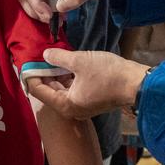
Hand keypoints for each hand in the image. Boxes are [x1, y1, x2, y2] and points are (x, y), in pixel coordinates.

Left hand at [26, 49, 150, 120]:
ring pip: (62, 90)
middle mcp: (71, 110)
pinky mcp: (90, 101)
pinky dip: (68, 78)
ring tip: (52, 57)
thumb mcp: (80, 61)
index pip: (38, 91)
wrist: (136, 84)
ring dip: (56, 75)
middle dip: (44, 74)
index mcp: (65, 105)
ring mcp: (81, 107)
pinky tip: (66, 63)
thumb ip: (59, 57)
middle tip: (38, 56)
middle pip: (49, 91)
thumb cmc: (108, 74)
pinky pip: (72, 90)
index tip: (27, 60)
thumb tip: (45, 54)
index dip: (31, 75)